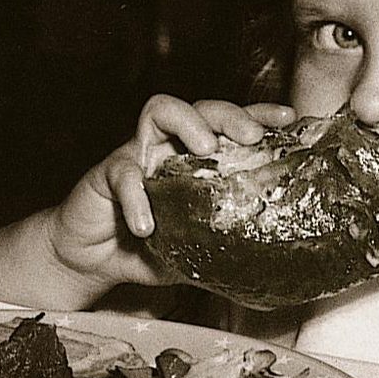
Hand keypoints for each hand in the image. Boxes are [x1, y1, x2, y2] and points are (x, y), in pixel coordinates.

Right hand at [46, 96, 296, 291]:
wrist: (91, 259)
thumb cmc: (148, 248)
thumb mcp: (195, 251)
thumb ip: (224, 250)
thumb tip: (268, 268)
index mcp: (197, 161)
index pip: (232, 128)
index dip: (259, 116)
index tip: (287, 118)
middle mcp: (171, 147)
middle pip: (203, 108)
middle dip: (230, 115)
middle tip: (251, 137)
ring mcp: (139, 154)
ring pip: (160, 111)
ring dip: (187, 123)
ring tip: (205, 149)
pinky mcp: (106, 173)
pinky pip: (123, 173)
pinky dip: (136, 198)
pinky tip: (147, 227)